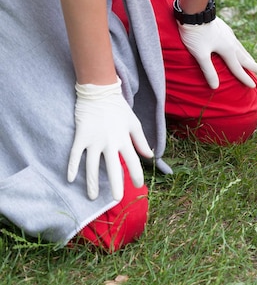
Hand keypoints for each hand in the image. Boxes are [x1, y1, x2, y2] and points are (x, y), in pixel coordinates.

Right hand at [67, 77, 153, 200]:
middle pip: (113, 168)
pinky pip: (75, 155)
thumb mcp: (134, 123)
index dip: (137, 175)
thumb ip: (141, 141)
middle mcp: (110, 143)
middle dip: (115, 185)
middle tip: (117, 200)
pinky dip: (72, 167)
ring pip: (92, 166)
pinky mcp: (80, 137)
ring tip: (92, 197)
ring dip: (92, 183)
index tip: (139, 186)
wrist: (99, 92)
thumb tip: (150, 156)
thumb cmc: (118, 108)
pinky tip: (70, 180)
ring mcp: (93, 141)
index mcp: (124, 139)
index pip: (133, 162)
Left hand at [178, 17, 256, 88]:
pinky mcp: (224, 29)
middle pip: (245, 58)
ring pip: (241, 49)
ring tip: (253, 61)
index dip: (245, 78)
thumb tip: (215, 87)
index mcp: (228, 50)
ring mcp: (229, 34)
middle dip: (255, 67)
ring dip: (248, 57)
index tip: (253, 86)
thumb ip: (208, 70)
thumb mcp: (200, 54)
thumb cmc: (196, 34)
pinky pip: (236, 42)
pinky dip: (240, 48)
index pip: (237, 68)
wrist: (194, 11)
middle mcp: (231, 42)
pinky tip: (237, 47)